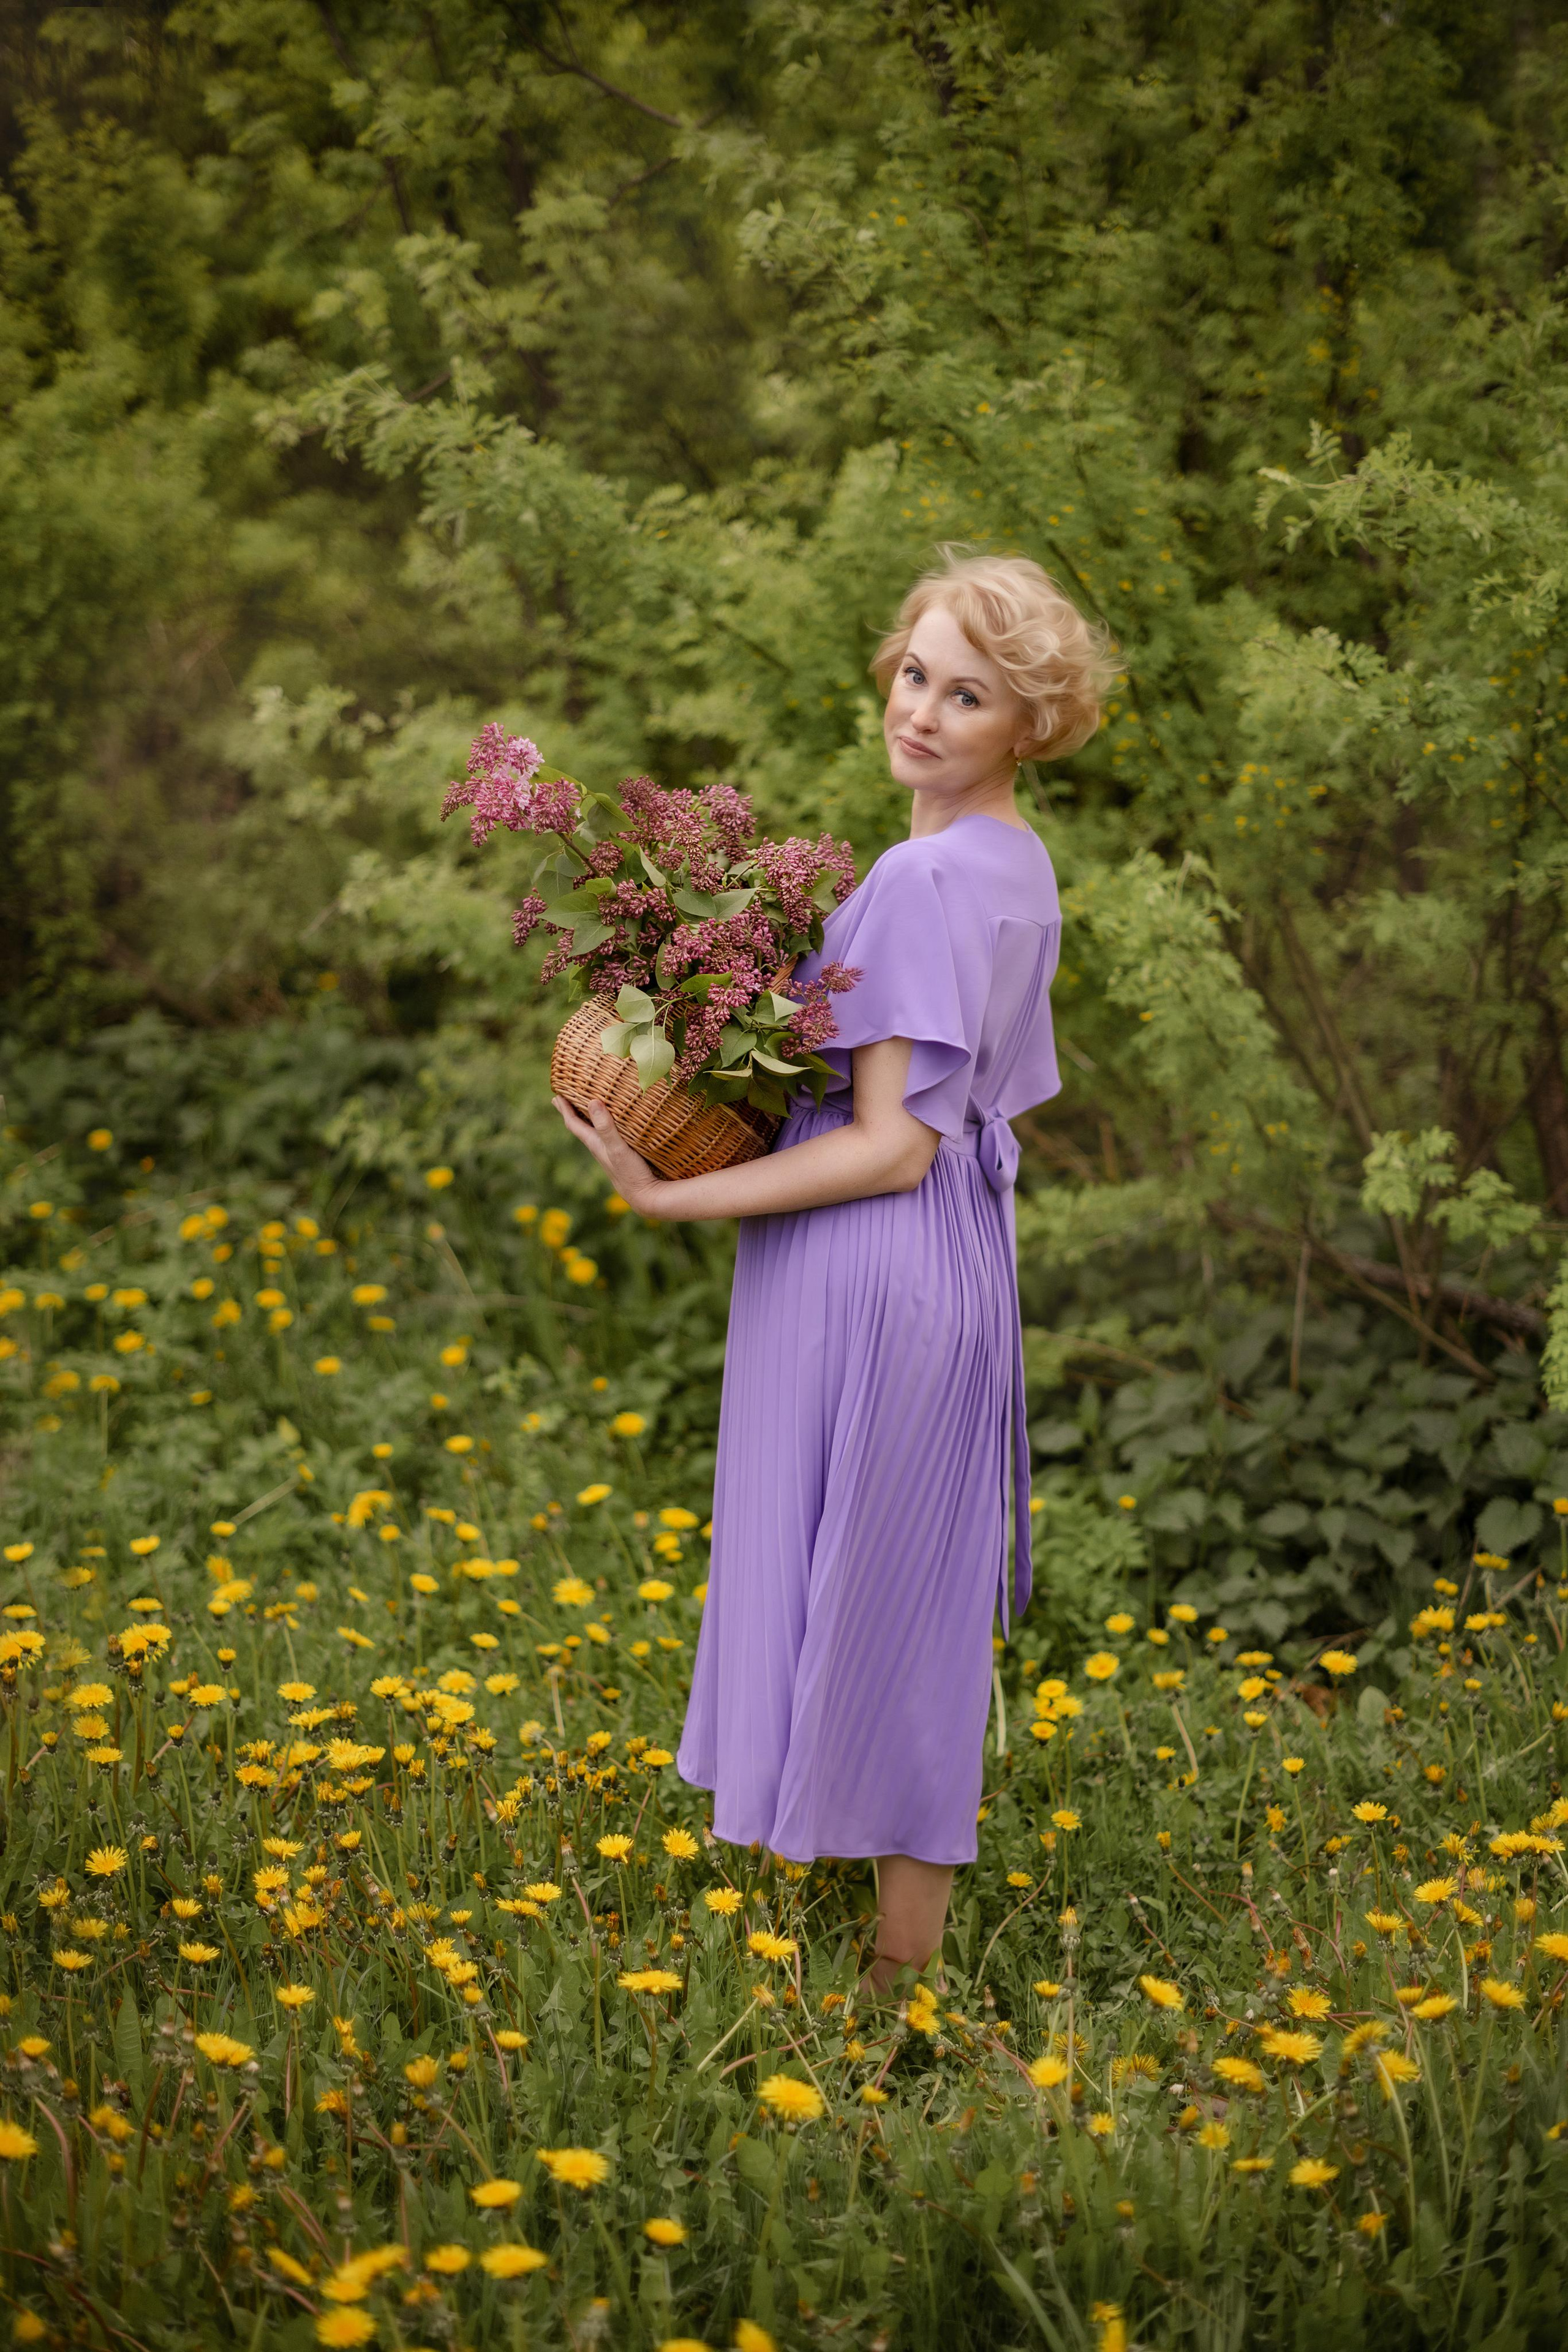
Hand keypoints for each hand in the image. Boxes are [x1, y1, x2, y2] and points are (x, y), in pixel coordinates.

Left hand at [551, 1095, 661, 1212]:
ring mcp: (610, 1151)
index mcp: (595, 1144)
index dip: (565, 1109)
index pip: (574, 1124)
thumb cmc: (631, 1174)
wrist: (645, 1196)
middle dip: (570, 1111)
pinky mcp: (622, 1154)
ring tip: (582, 1107)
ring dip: (586, 1117)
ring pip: (593, 1130)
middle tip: (560, 1098)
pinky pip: (607, 1134)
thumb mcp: (617, 1148)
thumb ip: (606, 1128)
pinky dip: (603, 1124)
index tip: (556, 1094)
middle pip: (580, 1126)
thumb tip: (592, 1102)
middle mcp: (599, 1147)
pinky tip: (611, 1123)